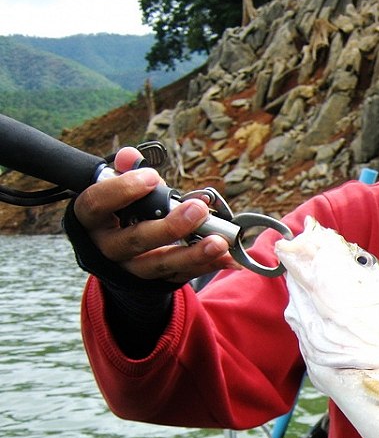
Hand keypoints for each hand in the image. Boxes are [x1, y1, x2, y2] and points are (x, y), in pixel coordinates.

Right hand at [73, 147, 239, 283]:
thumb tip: (129, 156)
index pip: (97, 203)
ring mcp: (131, 267)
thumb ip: (126, 172)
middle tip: (198, 210)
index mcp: (92, 218)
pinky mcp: (154, 281)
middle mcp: (108, 247)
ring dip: (193, 253)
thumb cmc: (121, 210)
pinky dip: (206, 265)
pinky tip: (227, 257)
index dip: (122, 190)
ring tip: (219, 241)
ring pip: (160, 264)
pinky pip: (181, 275)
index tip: (152, 177)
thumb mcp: (119, 190)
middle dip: (170, 226)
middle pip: (135, 240)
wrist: (120, 252)